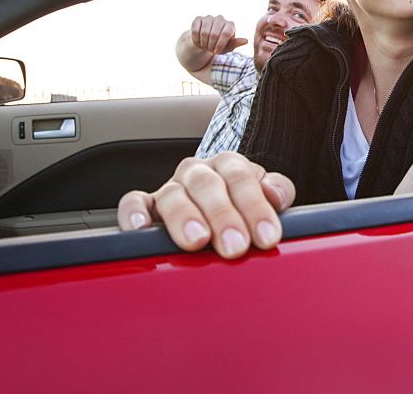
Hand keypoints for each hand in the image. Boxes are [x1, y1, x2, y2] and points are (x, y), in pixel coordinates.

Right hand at [117, 152, 295, 257]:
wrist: (218, 206)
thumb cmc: (242, 205)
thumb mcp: (267, 196)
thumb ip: (278, 191)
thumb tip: (275, 195)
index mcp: (229, 165)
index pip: (242, 179)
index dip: (256, 208)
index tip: (266, 237)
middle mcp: (198, 172)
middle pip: (208, 186)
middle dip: (223, 217)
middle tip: (234, 246)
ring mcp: (171, 188)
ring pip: (173, 195)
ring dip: (184, 217)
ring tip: (196, 241)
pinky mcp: (146, 206)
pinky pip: (134, 202)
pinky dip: (134, 213)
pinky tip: (141, 228)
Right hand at [190, 14, 247, 55]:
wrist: (205, 43)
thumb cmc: (219, 46)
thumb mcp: (228, 47)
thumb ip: (236, 43)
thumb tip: (246, 41)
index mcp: (230, 25)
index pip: (226, 33)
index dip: (220, 44)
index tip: (217, 52)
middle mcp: (220, 18)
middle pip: (214, 34)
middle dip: (211, 45)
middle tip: (210, 49)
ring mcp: (209, 17)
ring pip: (204, 33)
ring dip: (204, 43)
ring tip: (206, 45)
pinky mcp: (198, 19)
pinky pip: (196, 31)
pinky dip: (197, 39)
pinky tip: (199, 40)